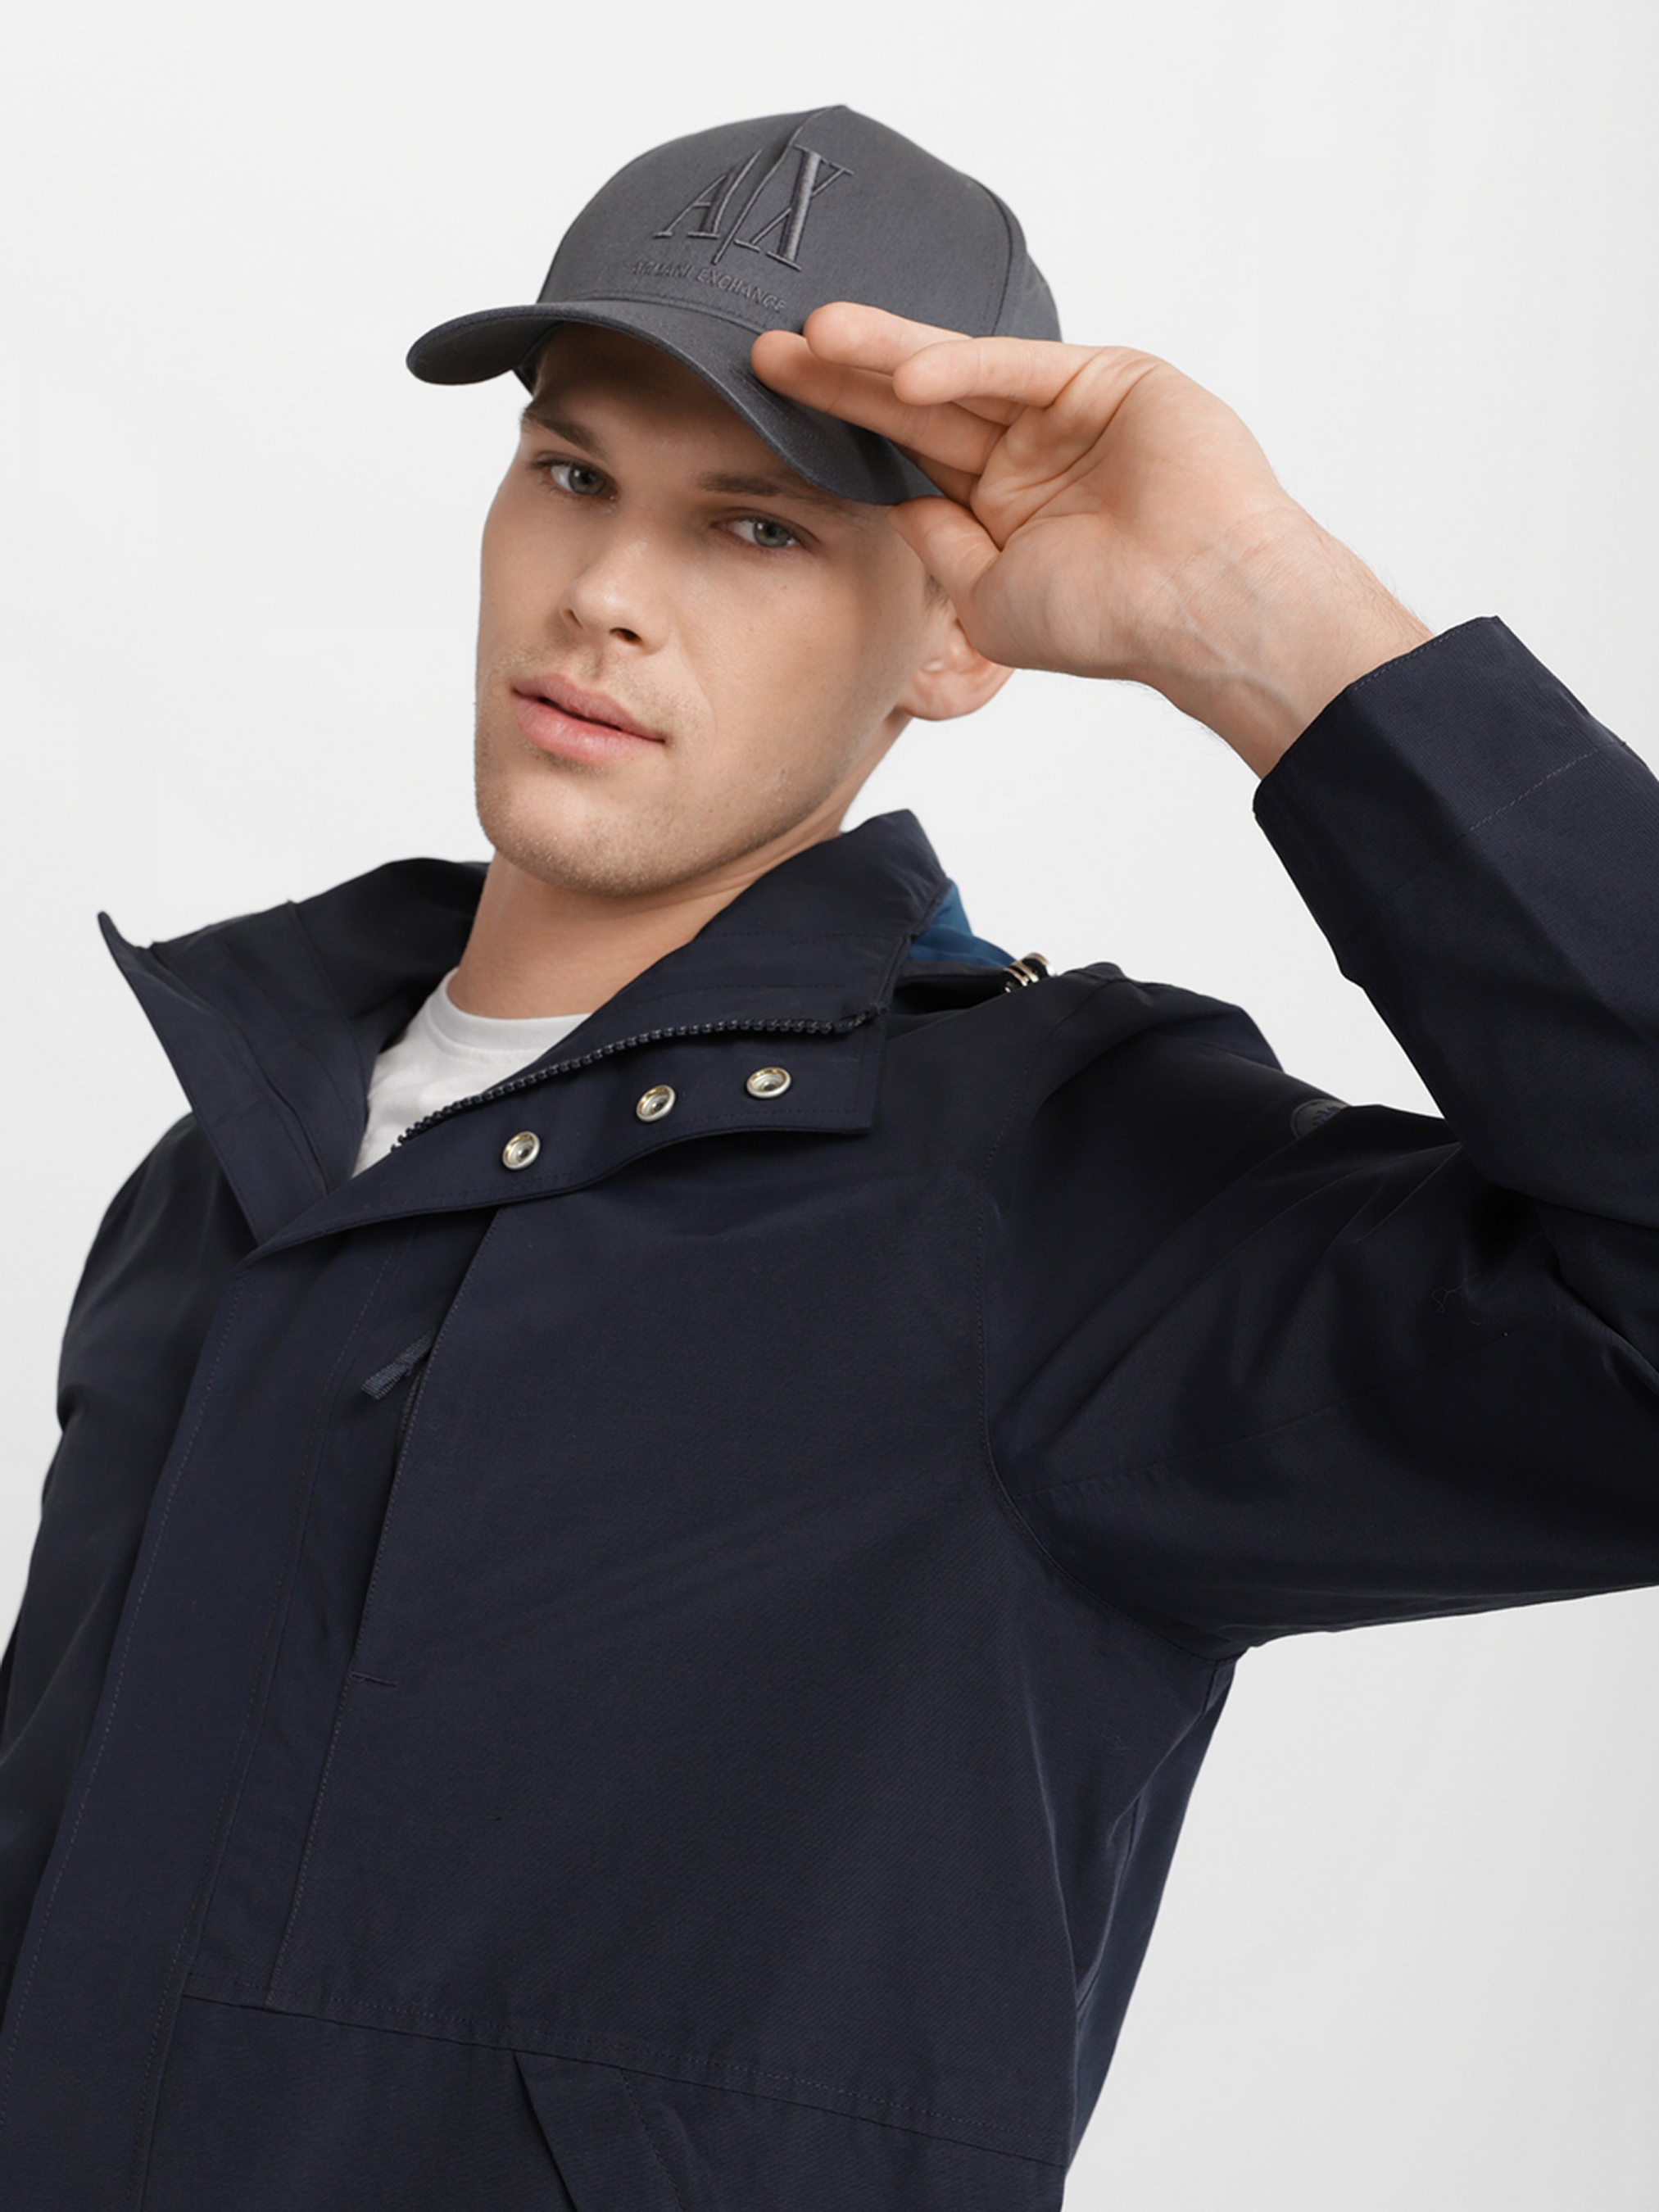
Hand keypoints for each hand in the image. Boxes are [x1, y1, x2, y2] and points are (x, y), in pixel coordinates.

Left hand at [751, 306, 1433, 774]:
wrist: (1198, 614)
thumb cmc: (1107, 623)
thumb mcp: (988, 598)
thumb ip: (938, 546)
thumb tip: (888, 505)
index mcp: (1002, 502)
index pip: (906, 452)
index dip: (842, 426)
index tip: (775, 405)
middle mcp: (1030, 450)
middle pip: (918, 404)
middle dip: (842, 378)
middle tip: (766, 352)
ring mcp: (1068, 410)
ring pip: (960, 372)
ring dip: (886, 354)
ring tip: (813, 336)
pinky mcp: (1109, 379)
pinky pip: (1018, 368)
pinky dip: (962, 368)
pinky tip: (903, 375)